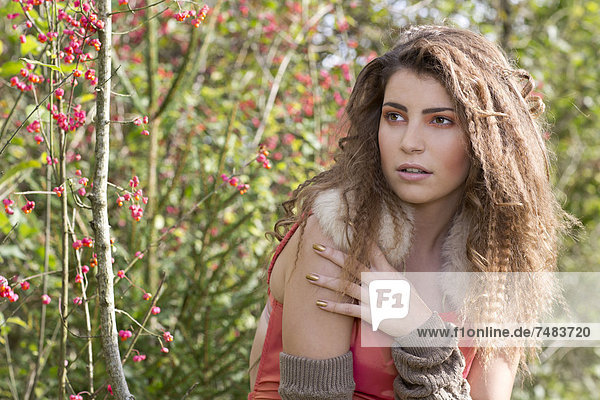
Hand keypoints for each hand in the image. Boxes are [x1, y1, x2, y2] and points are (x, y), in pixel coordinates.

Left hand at [308, 243, 432, 337]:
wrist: (420, 325)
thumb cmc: (410, 301)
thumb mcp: (401, 280)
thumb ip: (385, 269)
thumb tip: (373, 256)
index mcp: (387, 271)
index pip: (371, 248)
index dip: (359, 235)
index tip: (346, 223)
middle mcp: (379, 281)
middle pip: (352, 264)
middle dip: (333, 255)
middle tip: (316, 246)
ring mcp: (374, 297)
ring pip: (346, 285)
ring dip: (326, 281)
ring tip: (309, 276)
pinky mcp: (370, 314)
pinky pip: (348, 309)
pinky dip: (333, 306)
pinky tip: (319, 303)